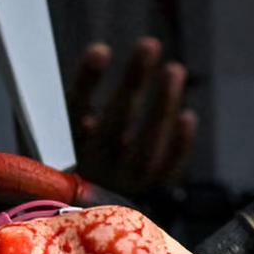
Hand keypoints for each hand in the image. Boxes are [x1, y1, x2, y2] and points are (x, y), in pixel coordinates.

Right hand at [70, 37, 196, 192]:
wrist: (90, 209)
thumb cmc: (81, 155)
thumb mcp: (68, 129)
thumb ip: (77, 98)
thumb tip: (99, 52)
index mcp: (66, 147)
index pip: (75, 109)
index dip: (87, 80)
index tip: (101, 49)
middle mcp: (93, 168)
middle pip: (115, 121)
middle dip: (133, 80)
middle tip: (149, 44)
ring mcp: (122, 184)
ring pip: (145, 146)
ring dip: (162, 106)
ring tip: (174, 69)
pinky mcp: (147, 194)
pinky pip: (165, 171)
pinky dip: (178, 146)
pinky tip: (187, 117)